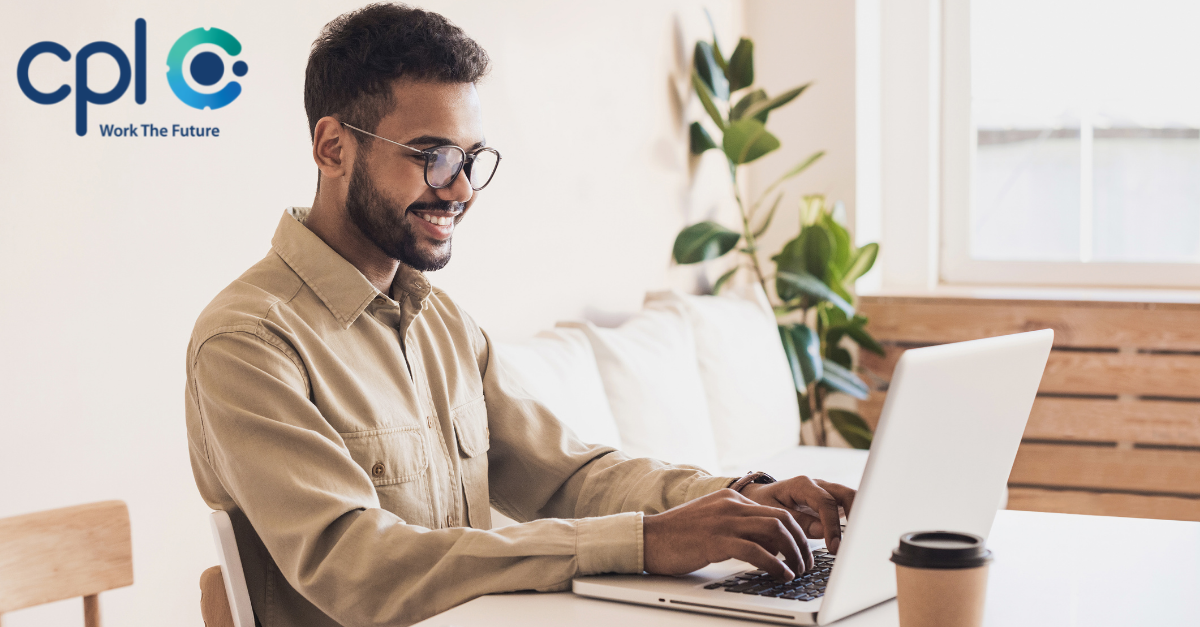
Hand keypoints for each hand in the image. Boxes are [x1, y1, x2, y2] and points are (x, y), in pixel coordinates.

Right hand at [643, 488, 811, 580]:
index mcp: (731, 499)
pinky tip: (782, 575)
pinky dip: (775, 564)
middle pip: (782, 519)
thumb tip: (765, 545)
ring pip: (775, 531)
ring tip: (798, 571)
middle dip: (800, 543)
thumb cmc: (677, 536)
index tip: (801, 551)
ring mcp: (724, 521)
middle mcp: (731, 505)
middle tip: (807, 563)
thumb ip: (736, 526)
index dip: (795, 533)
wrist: (648, 538)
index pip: (775, 511)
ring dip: (793, 554)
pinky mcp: (717, 540)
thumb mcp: (712, 522)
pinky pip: (756, 551)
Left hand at [739, 476, 854, 554]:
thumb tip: (822, 531)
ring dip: (859, 519)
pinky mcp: (831, 502)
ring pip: (852, 499)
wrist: (760, 497)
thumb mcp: (773, 513)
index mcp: (802, 485)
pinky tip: (856, 540)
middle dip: (856, 516)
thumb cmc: (763, 504)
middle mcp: (818, 485)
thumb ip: (797, 521)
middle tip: (854, 543)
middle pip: (847, 494)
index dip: (832, 526)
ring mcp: (827, 492)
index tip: (834, 547)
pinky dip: (855, 521)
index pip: (825, 503)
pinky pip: (848, 508)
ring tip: (859, 542)